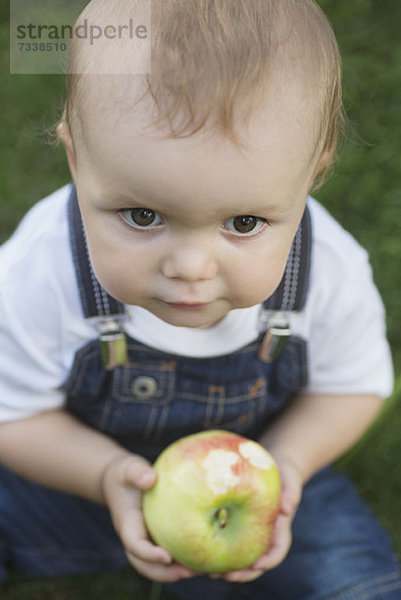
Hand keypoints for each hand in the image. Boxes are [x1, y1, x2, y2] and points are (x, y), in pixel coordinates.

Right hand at [101, 453, 197, 581]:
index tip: (167, 555)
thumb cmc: (126, 474)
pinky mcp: (158, 538)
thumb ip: (137, 473)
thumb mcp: (129, 468)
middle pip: (145, 565)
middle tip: (189, 572)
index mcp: (128, 524)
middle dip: (165, 573)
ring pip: (157, 566)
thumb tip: (150, 478)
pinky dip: (183, 561)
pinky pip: (169, 555)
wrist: (121, 481)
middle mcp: (137, 537)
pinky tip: (205, 560)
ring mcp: (147, 541)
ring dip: (176, 572)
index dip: (149, 554)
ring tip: (201, 571)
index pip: (135, 544)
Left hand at [210, 458, 302, 582]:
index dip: (267, 562)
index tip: (256, 565)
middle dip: (241, 573)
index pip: (276, 552)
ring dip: (225, 567)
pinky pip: (226, 540)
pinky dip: (215, 548)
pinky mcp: (235, 523)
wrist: (275, 468)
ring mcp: (250, 532)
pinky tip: (199, 550)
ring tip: (207, 572)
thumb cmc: (284, 473)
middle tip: (225, 576)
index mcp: (279, 529)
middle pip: (255, 563)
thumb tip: (286, 509)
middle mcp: (264, 536)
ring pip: (238, 556)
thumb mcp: (290, 479)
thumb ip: (290, 493)